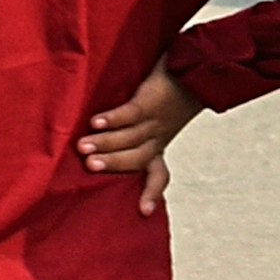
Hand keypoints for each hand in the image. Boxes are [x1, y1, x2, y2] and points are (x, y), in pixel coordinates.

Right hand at [78, 63, 197, 213]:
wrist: (196, 68)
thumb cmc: (171, 93)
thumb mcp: (159, 119)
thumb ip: (135, 132)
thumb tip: (101, 140)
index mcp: (159, 144)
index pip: (160, 174)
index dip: (152, 192)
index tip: (143, 212)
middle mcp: (158, 137)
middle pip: (136, 158)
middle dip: (112, 163)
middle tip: (89, 166)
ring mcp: (155, 120)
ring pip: (130, 138)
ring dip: (105, 143)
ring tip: (83, 146)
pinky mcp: (151, 101)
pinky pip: (131, 114)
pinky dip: (112, 120)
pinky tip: (95, 122)